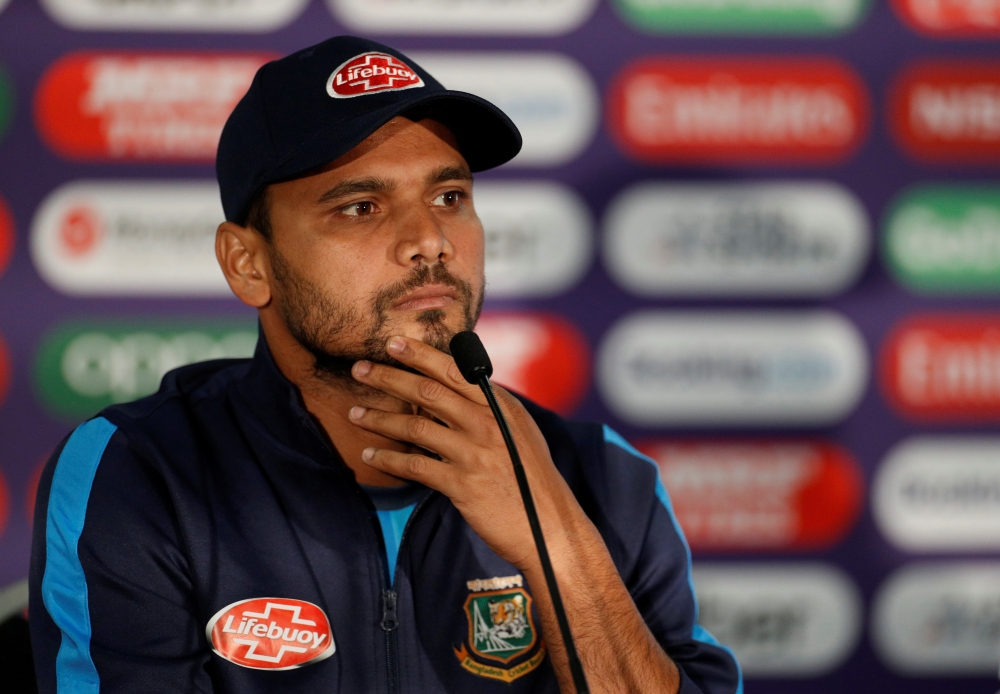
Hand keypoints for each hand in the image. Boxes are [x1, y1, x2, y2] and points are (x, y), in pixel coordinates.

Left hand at [347, 335, 584, 570]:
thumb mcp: (520, 433)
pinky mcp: (462, 485)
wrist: (549, 526)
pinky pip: (415, 465)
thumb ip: (490, 410)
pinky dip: (387, 459)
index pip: (455, 371)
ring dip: (380, 418)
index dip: (420, 355)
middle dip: (389, 377)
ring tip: (354, 413)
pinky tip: (370, 456)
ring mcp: (475, 453)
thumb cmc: (532, 479)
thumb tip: (458, 387)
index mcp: (501, 406)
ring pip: (416, 426)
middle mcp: (487, 424)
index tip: (392, 343)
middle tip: (360, 369)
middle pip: (429, 392)